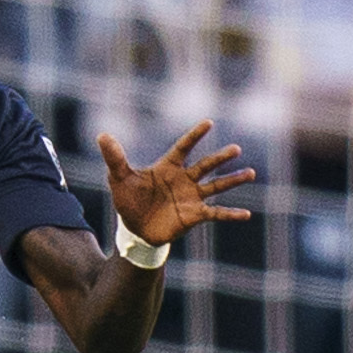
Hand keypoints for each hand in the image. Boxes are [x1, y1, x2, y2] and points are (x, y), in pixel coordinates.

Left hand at [99, 121, 255, 251]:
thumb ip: (115, 158)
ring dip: (233, 180)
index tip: (209, 122)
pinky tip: (247, 214)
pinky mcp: (195, 215)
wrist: (134, 230)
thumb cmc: (128, 201)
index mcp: (168, 167)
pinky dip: (231, 214)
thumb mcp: (119, 179)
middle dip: (221, 157)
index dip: (195, 136)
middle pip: (206, 165)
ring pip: (217, 185)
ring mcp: (191, 197)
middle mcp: (184, 179)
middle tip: (236, 149)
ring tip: (250, 173)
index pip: (184, 147)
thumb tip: (102, 135)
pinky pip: (216, 213)